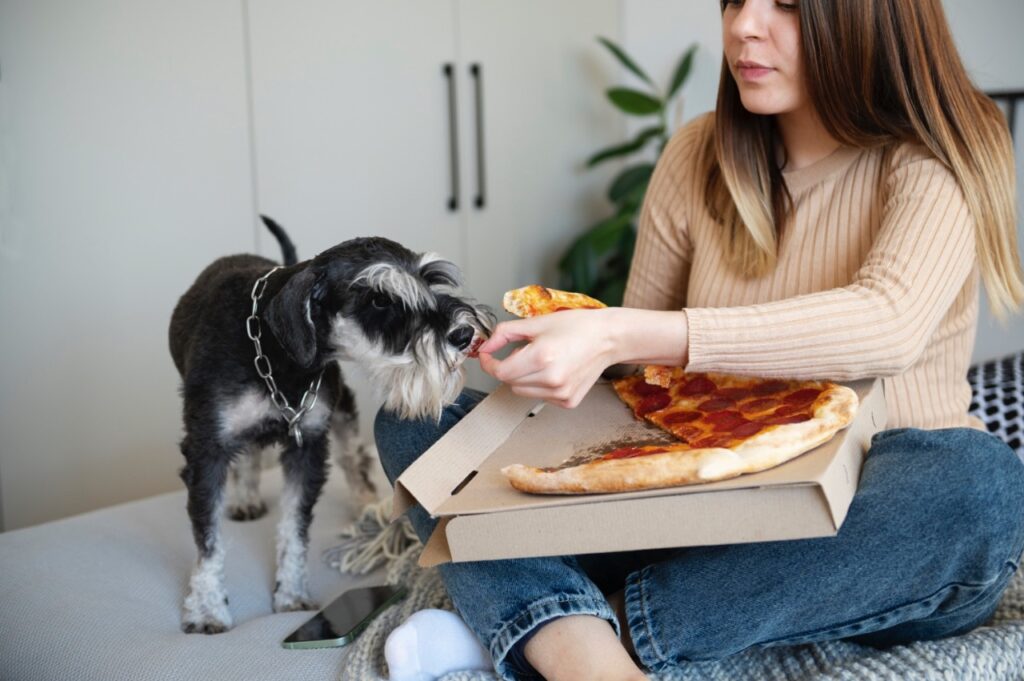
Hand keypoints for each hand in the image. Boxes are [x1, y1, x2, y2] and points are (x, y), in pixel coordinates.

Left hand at [477, 309, 617, 407]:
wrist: (608, 338)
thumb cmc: (577, 326)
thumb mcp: (537, 322)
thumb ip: (505, 333)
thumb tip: (485, 346)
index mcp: (542, 357)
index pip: (501, 372)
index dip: (489, 363)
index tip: (487, 356)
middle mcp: (551, 379)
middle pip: (510, 382)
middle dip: (510, 367)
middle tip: (526, 350)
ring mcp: (561, 394)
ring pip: (522, 391)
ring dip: (524, 377)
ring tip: (543, 360)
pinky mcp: (568, 402)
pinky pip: (540, 396)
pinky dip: (540, 385)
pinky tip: (555, 370)